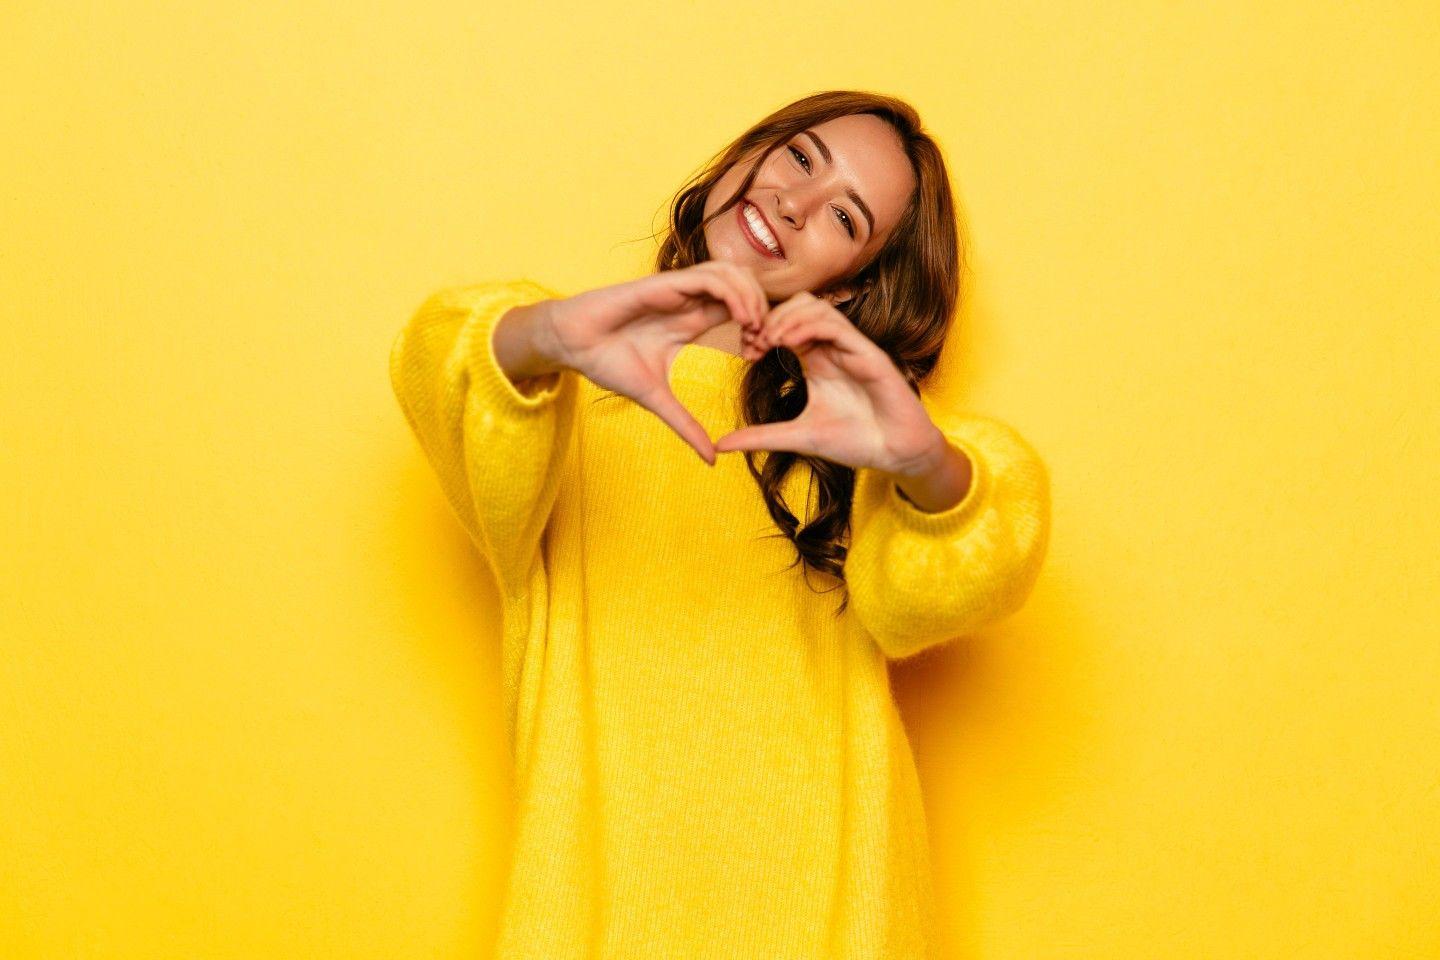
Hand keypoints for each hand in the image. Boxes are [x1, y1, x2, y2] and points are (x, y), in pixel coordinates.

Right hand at [540, 262, 767, 463]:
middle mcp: (689, 300)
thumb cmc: (608, 362)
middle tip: (765, 341)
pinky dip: (733, 292)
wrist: (572, 345)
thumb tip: (712, 461)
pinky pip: (710, 277)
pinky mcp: (664, 283)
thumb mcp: (658, 399)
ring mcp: (679, 289)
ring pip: (732, 273)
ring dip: (752, 297)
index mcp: (691, 320)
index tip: (759, 355)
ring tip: (755, 328)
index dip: (758, 327)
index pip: (739, 309)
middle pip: (744, 285)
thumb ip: (687, 425)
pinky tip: (740, 317)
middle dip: (763, 309)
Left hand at [715, 291, 947, 476]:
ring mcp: (851, 347)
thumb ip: (760, 437)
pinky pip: (835, 324)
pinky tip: (788, 342)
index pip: (785, 325)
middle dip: (770, 317)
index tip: (745, 351)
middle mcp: (832, 347)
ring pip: (816, 307)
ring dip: (787, 317)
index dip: (761, 330)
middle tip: (752, 341)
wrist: (895, 453)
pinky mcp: (868, 353)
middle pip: (798, 305)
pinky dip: (808, 326)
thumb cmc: (854, 442)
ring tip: (768, 339)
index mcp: (816, 359)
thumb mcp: (797, 438)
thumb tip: (721, 445)